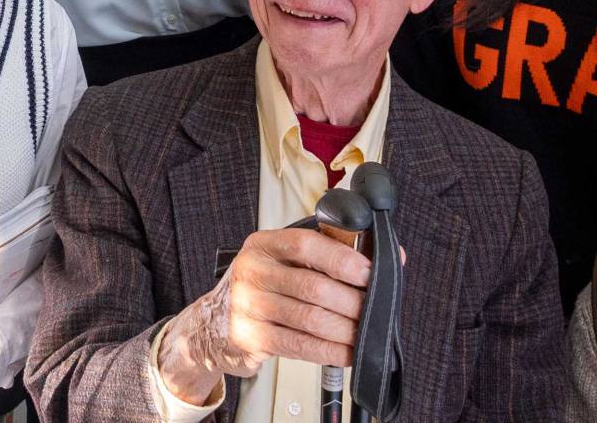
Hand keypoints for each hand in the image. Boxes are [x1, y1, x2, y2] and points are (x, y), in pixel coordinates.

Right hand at [156, 227, 370, 404]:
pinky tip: (346, 351)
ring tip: (363, 332)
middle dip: (351, 301)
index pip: (306, 244)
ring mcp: (248, 307)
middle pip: (312, 286)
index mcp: (262, 245)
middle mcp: (252, 272)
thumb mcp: (279, 261)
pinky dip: (330, 351)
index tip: (368, 272)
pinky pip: (300, 346)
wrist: (211, 325)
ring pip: (310, 319)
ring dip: (345, 329)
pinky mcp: (251, 339)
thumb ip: (325, 254)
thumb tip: (384, 257)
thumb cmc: (258, 289)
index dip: (341, 258)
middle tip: (372, 309)